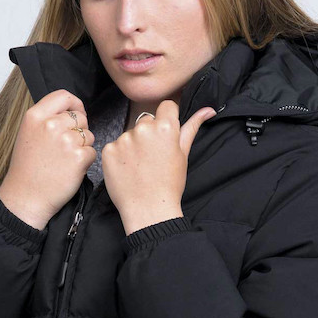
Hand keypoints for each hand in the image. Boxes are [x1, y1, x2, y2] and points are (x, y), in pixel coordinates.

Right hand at [0, 90, 95, 228]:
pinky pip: (92, 152)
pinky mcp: (78, 157)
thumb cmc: (27, 168)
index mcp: (35, 116)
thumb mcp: (28, 133)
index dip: (74, 105)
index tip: (76, 114)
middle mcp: (50, 124)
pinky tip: (71, 170)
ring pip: (89, 135)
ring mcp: (65, 141)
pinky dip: (86, 161)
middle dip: (79, 130)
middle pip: (80, 117)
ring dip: (83, 147)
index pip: (64, 96)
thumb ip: (46, 118)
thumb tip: (71, 111)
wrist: (26, 197)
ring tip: (65, 160)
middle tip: (66, 147)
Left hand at [102, 100, 215, 234]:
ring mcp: (123, 139)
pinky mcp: (108, 150)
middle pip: (146, 121)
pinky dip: (119, 157)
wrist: (149, 210)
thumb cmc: (170, 184)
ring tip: (140, 167)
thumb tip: (208, 110)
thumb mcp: (183, 154)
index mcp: (165, 127)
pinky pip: (115, 146)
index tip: (166, 135)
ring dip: (134, 146)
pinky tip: (127, 171)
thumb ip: (192, 127)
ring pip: (130, 134)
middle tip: (153, 158)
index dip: (167, 119)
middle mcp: (143, 128)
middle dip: (150, 134)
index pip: (166, 106)